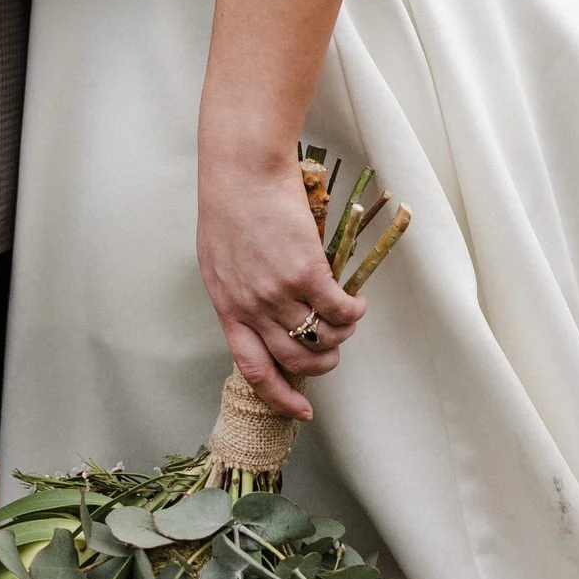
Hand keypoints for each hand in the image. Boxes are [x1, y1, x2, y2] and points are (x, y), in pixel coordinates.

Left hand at [197, 149, 365, 422]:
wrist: (242, 166)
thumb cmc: (229, 202)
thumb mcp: (220, 258)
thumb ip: (239, 291)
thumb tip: (263, 314)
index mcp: (227, 306)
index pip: (253, 370)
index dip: (280, 396)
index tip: (301, 412)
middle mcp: (252, 307)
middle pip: (294, 360)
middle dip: (320, 365)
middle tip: (333, 353)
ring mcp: (279, 292)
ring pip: (321, 338)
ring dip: (340, 336)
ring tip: (347, 319)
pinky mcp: (306, 272)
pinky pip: (339, 309)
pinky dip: (354, 311)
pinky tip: (357, 302)